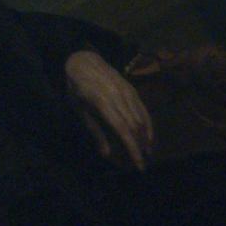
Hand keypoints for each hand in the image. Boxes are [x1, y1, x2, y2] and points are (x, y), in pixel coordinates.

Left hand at [65, 49, 154, 169]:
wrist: (84, 60)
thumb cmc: (77, 88)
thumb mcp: (79, 111)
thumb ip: (95, 131)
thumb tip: (107, 154)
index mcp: (103, 103)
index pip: (123, 131)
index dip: (133, 149)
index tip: (138, 165)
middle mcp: (119, 97)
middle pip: (135, 127)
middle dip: (141, 148)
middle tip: (142, 165)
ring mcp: (128, 92)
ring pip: (142, 119)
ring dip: (146, 138)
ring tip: (147, 153)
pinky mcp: (133, 90)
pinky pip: (144, 110)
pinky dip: (148, 125)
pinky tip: (148, 136)